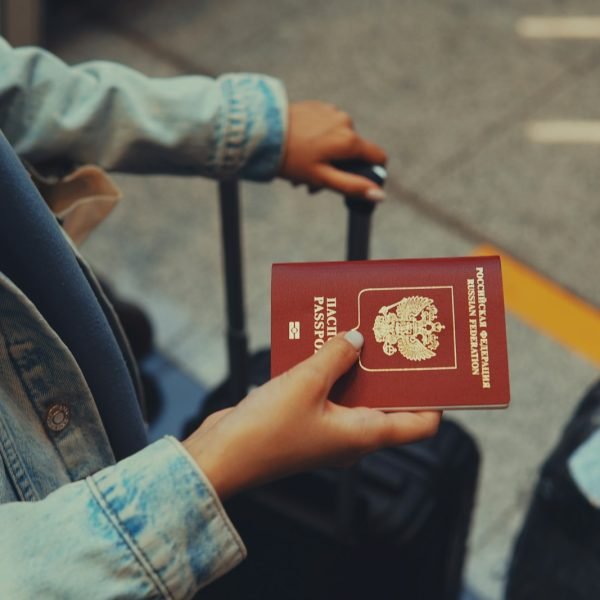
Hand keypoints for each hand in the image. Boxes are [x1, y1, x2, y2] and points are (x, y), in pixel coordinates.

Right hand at [183, 332, 440, 499]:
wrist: (222, 456)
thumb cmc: (266, 431)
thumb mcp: (306, 382)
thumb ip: (336, 355)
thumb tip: (357, 338)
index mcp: (364, 434)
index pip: (420, 424)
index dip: (434, 398)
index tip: (437, 368)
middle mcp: (352, 435)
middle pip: (387, 401)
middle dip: (391, 368)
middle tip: (395, 334)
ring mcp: (328, 428)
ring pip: (354, 392)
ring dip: (356, 363)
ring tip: (358, 329)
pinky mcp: (306, 420)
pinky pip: (328, 391)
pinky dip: (329, 369)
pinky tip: (321, 344)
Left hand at [279, 101, 387, 200]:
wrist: (260, 133)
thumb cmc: (291, 159)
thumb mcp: (322, 178)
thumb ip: (353, 186)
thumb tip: (380, 195)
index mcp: (350, 140)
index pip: (378, 157)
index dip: (370, 173)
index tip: (353, 182)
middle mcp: (345, 121)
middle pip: (354, 152)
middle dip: (338, 169)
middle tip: (312, 185)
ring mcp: (331, 112)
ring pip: (338, 141)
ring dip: (326, 158)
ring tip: (301, 170)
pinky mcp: (317, 107)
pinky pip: (326, 129)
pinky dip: (318, 143)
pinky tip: (300, 150)